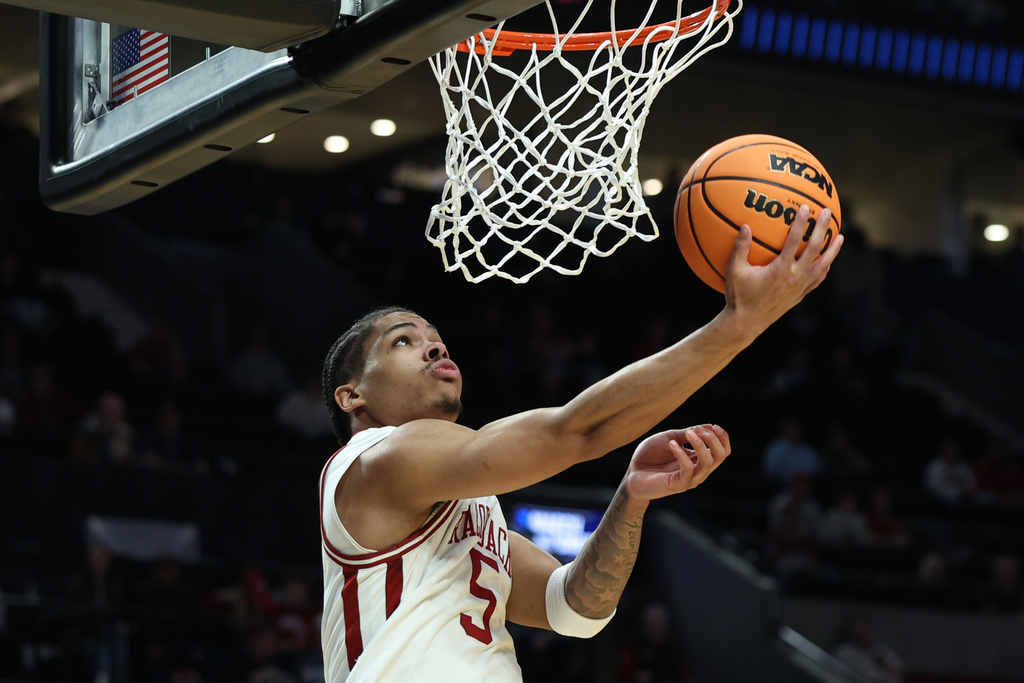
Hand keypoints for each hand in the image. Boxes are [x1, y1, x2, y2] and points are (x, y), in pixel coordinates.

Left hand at [623, 424, 730, 500]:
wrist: (632, 474)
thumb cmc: (650, 455)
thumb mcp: (670, 438)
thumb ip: (687, 434)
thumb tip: (709, 426)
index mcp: (698, 459)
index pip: (723, 451)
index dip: (722, 437)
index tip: (712, 425)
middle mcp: (698, 470)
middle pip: (720, 456)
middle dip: (713, 439)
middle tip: (697, 429)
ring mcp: (690, 479)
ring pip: (707, 463)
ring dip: (700, 445)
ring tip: (688, 433)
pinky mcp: (678, 485)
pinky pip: (688, 469)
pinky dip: (682, 454)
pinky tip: (672, 444)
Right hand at [724, 205, 843, 333]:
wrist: (746, 323)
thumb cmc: (738, 296)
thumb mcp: (734, 271)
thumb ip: (740, 248)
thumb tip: (745, 225)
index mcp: (779, 270)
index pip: (795, 241)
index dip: (802, 223)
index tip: (806, 208)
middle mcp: (794, 277)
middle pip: (815, 249)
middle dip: (823, 229)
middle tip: (828, 213)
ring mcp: (800, 287)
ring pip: (823, 265)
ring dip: (833, 250)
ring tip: (840, 237)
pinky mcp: (801, 295)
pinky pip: (818, 279)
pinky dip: (825, 268)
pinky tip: (828, 261)